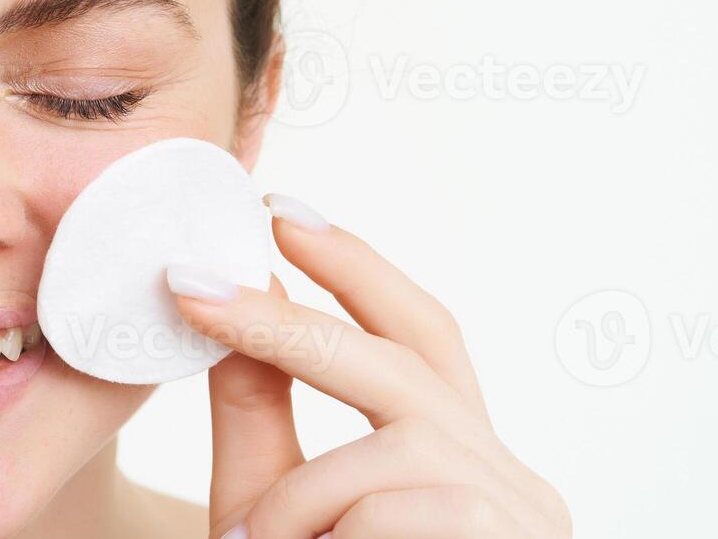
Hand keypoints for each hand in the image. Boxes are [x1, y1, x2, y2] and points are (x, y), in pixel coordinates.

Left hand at [173, 198, 571, 538]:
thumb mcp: (277, 518)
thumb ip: (262, 425)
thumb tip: (225, 314)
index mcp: (465, 462)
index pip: (423, 336)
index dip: (357, 268)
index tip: (280, 211)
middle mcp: (512, 481)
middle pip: (415, 356)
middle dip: (299, 316)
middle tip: (197, 288)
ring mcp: (520, 522)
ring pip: (389, 447)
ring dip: (294, 496)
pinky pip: (387, 510)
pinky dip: (315, 533)